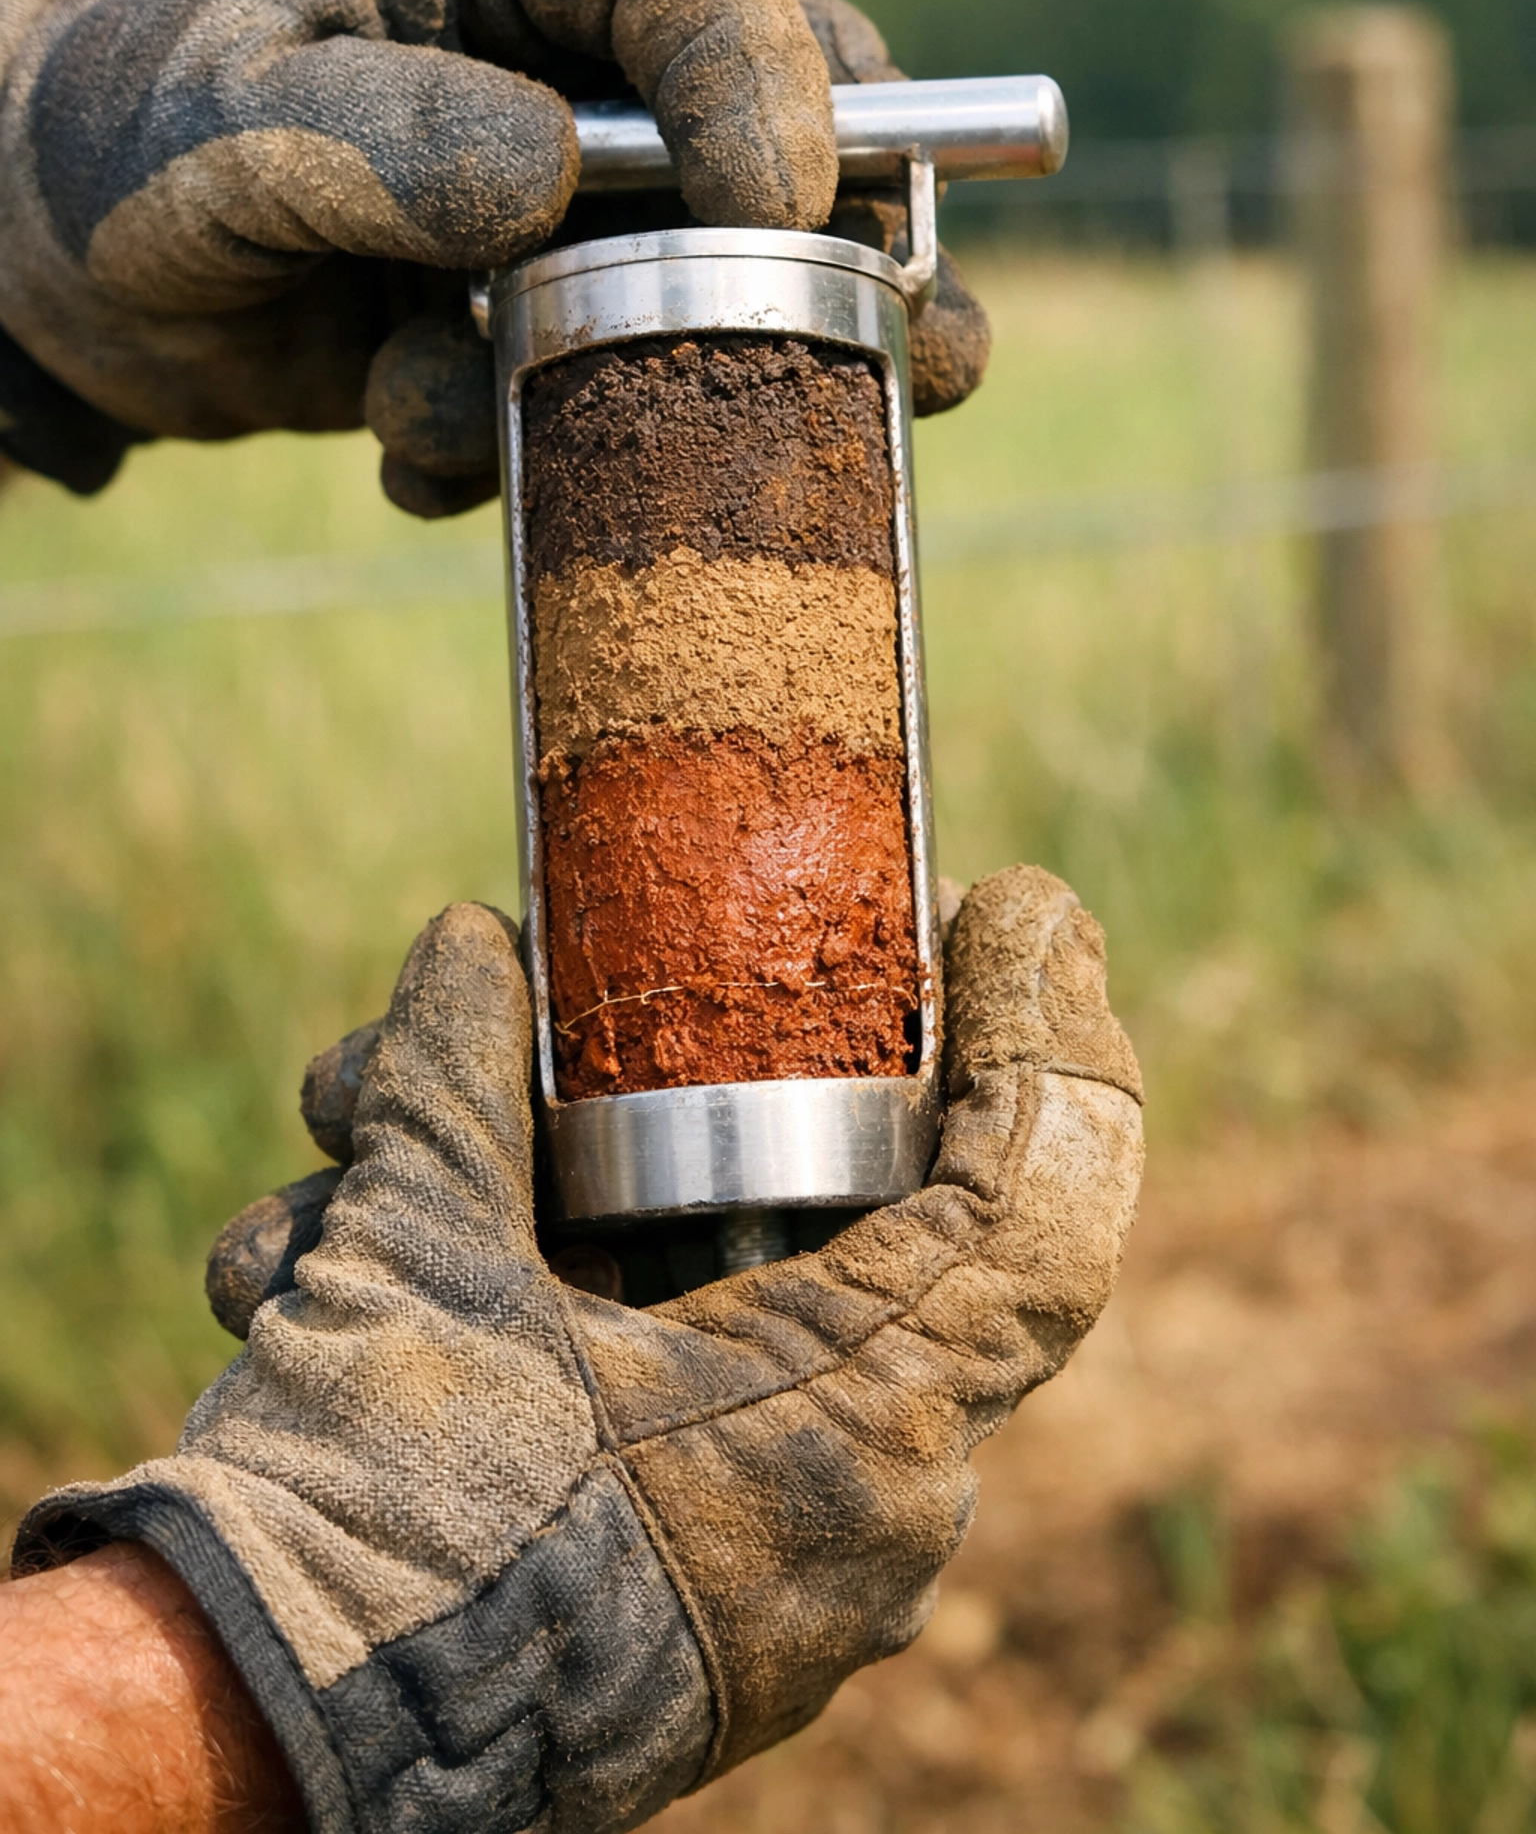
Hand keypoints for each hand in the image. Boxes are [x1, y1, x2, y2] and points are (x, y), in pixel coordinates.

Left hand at [0, 0, 988, 510]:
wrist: (13, 235)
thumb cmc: (90, 131)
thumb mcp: (201, 127)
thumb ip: (373, 142)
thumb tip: (553, 188)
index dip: (767, 79)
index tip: (789, 209)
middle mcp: (539, 37)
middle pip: (765, 104)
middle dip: (836, 237)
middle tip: (915, 349)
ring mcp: (540, 169)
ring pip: (704, 257)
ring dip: (672, 370)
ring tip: (589, 433)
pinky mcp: (514, 288)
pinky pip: (593, 367)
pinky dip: (529, 435)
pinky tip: (411, 447)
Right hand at [17, 868, 1141, 1828]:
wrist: (251, 1767)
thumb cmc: (366, 1534)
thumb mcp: (409, 1264)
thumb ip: (460, 1084)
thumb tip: (479, 945)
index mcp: (853, 1431)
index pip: (1038, 1203)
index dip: (1048, 1031)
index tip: (1018, 906)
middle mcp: (852, 1514)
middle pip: (858, 1229)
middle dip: (687, 1094)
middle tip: (610, 994)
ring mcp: (775, 1566)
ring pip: (717, 1310)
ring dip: (535, 1204)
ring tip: (342, 1142)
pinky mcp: (686, 1593)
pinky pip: (660, 1402)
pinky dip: (534, 1312)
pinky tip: (337, 1245)